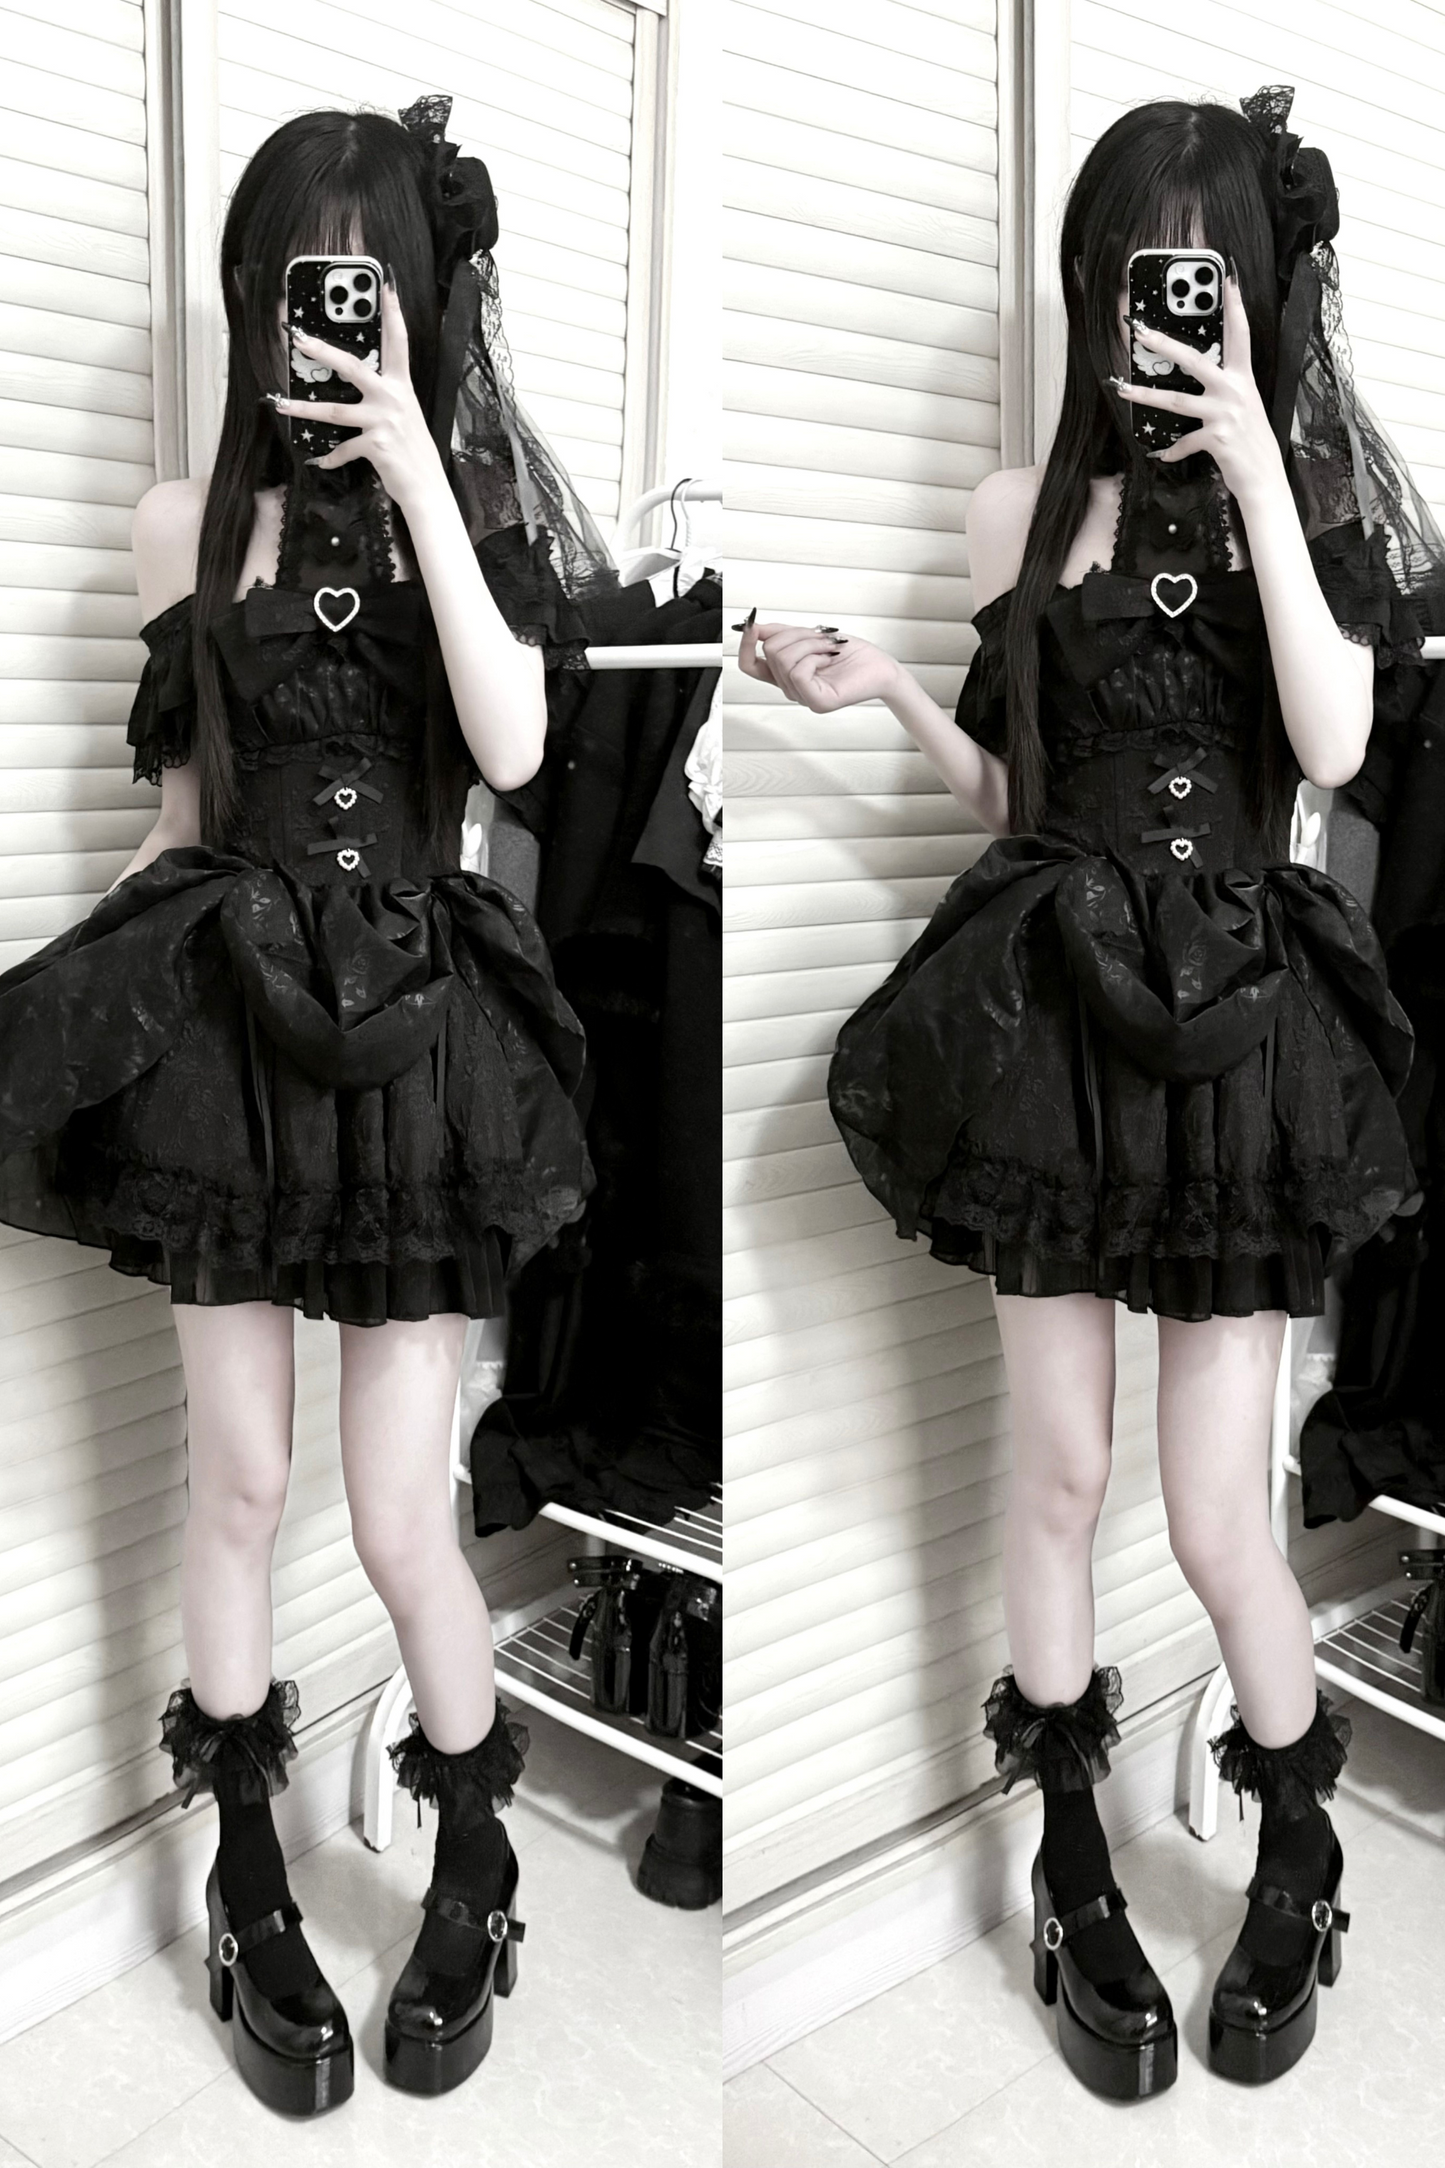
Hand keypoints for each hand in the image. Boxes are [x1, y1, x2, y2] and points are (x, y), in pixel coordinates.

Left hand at [273, 279, 446, 512]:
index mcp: (402, 387)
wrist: (427, 488)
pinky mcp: (376, 446)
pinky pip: (343, 449)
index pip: (398, 342)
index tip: (387, 285)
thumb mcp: (405, 417)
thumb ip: (386, 398)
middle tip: (298, 338)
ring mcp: (384, 422)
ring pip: (335, 411)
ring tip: (281, 404)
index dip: (393, 313)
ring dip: (304, 409)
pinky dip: (330, 457)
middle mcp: (393, 399)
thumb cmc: (414, 452)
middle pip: (352, 367)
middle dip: (322, 351)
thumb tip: (362, 387)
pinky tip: (318, 460)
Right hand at [736, 618, 900, 710]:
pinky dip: (815, 657)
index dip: (745, 643)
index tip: (752, 623)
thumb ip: (781, 633)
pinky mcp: (817, 702)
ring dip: (810, 642)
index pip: (749, 665)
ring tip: (829, 647)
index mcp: (786, 674)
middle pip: (770, 651)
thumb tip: (755, 626)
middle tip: (820, 636)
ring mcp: (803, 697)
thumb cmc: (852, 654)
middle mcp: (791, 688)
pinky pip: (799, 672)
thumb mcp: (811, 635)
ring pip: (784, 658)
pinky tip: (829, 659)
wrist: (881, 667)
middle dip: (796, 633)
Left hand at [1111, 275, 1284, 506]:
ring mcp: (1226, 414)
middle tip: (1142, 331)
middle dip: (1165, 344)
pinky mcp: (1217, 438)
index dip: (1235, 306)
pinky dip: (1171, 450)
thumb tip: (1202, 377)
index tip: (1228, 277)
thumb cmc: (1250, 443)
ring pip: (1177, 401)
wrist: (1265, 480)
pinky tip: (1161, 455)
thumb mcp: (1244, 408)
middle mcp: (1235, 391)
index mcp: (1243, 379)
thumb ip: (1226, 390)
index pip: (1240, 334)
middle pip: (1194, 360)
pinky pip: (1184, 442)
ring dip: (1147, 396)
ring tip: (1123, 390)